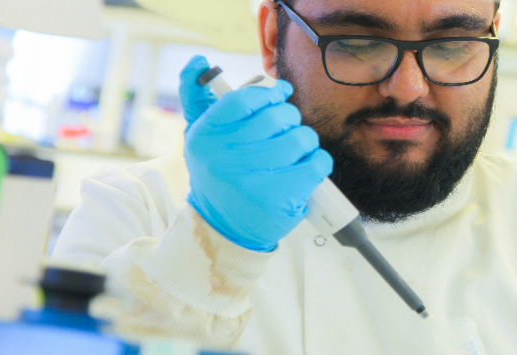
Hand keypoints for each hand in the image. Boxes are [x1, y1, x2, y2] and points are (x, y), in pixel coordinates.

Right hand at [179, 56, 332, 250]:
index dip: (270, 93)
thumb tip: (199, 61)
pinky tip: (307, 170)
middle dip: (290, 120)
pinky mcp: (277, 198)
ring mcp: (250, 179)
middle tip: (287, 131)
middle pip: (277, 117)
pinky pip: (316, 163)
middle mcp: (223, 157)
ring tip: (296, 153)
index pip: (245, 99)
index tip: (282, 94)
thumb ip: (198, 98)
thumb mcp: (202, 138)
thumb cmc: (220, 174)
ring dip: (306, 142)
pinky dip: (318, 163)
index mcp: (204, 136)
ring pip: (300, 138)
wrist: (224, 229)